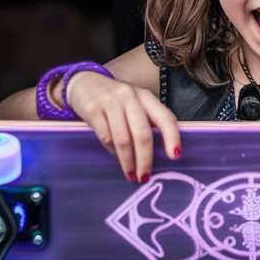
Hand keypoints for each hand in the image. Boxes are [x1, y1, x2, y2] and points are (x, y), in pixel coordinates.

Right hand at [66, 72, 180, 182]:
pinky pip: (106, 136)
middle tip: (144, 177)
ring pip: (123, 139)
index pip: (165, 117)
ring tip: (130, 175)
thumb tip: (156, 155)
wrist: (84, 82)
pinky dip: (112, 151)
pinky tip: (115, 157)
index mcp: (146, 97)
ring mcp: (111, 102)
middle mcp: (130, 96)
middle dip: (145, 159)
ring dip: (128, 161)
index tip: (175, 156)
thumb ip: (146, 122)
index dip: (172, 137)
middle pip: (143, 133)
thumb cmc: (116, 100)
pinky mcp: (93, 109)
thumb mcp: (134, 104)